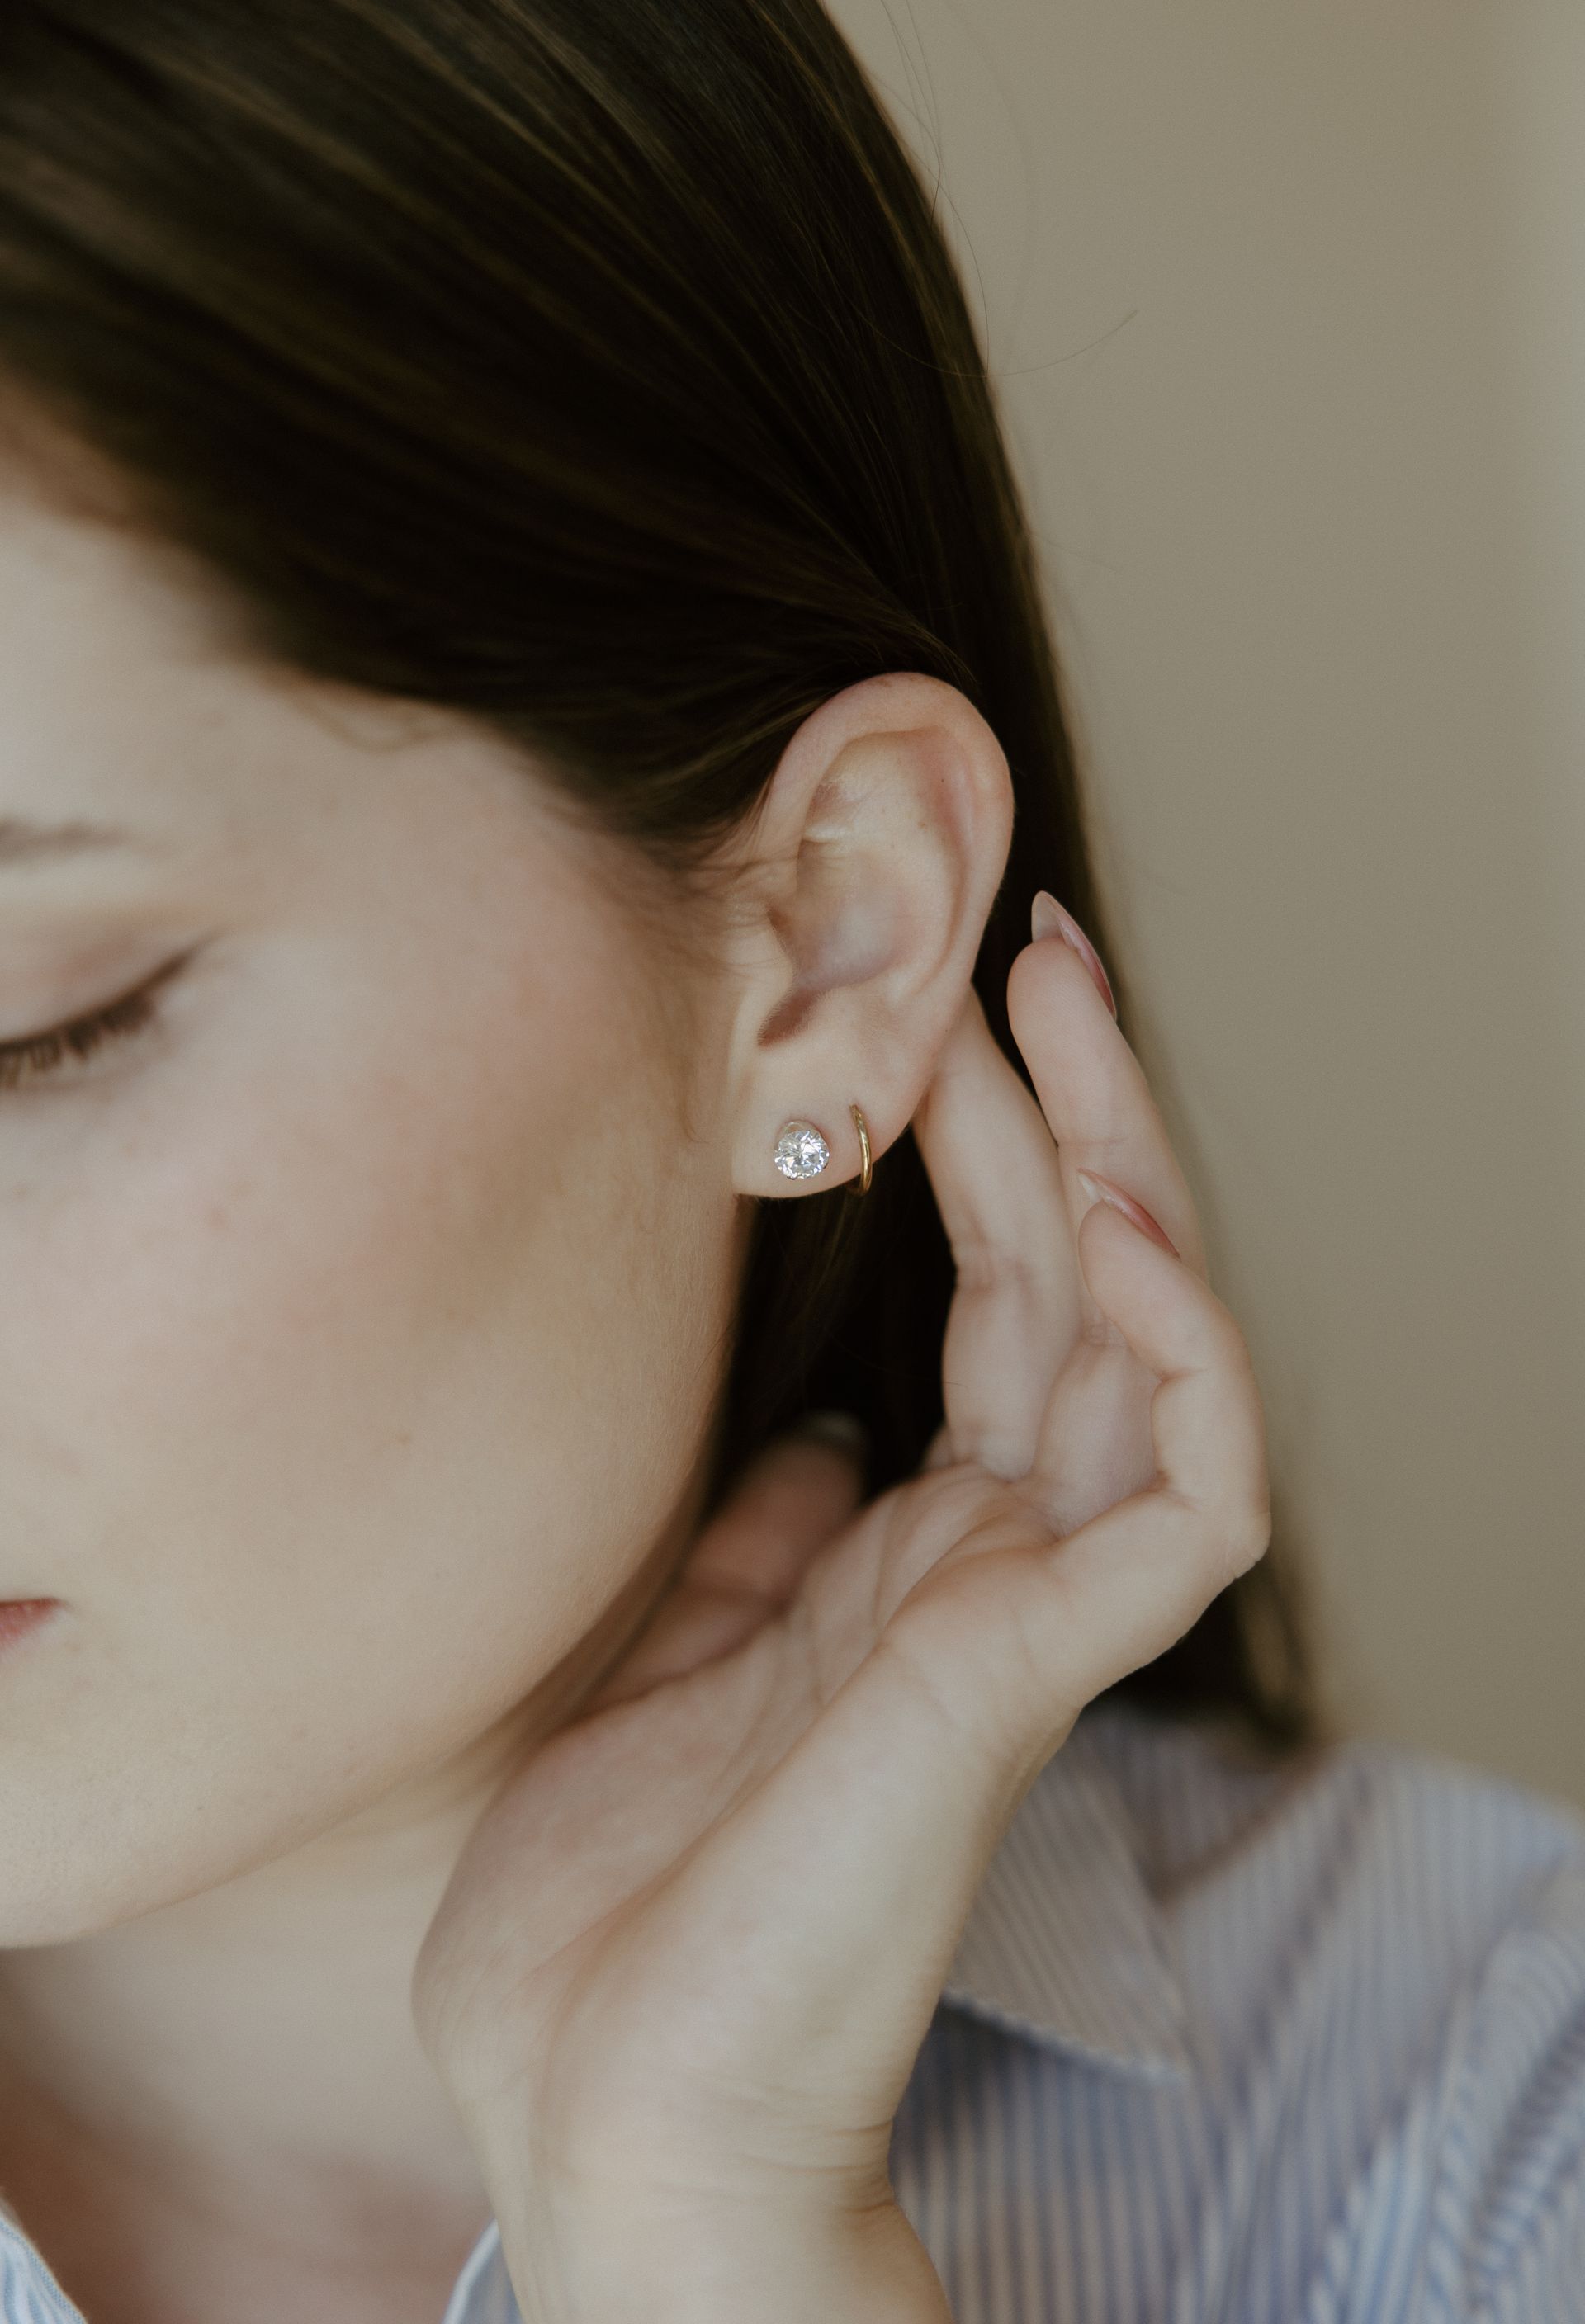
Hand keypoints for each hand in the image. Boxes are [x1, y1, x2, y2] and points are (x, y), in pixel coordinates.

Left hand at [411, 901, 1269, 2321]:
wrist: (601, 2102)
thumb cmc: (619, 1901)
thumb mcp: (674, 1648)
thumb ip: (770, 1538)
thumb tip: (816, 1433)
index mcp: (910, 1552)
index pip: (992, 1308)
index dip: (982, 1153)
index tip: (936, 1010)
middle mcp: (990, 1561)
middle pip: (1075, 1289)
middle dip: (1064, 1106)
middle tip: (1032, 942)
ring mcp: (1026, 1613)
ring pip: (1146, 1350)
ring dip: (1126, 1172)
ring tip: (1070, 1020)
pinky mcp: (1034, 1673)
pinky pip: (1180, 1490)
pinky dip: (1177, 1349)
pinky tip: (1121, 1226)